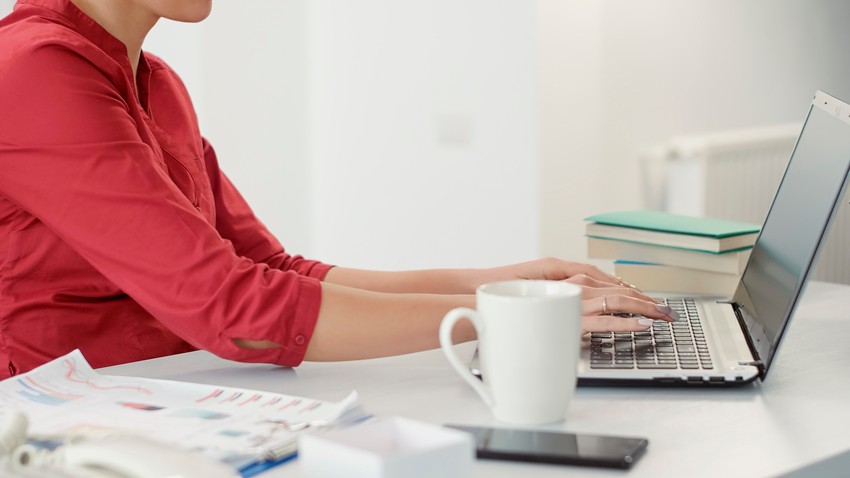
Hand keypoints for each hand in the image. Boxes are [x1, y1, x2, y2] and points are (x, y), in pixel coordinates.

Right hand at [484, 257, 679, 332]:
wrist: (478, 299)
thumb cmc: (503, 301)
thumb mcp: (535, 301)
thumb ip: (557, 304)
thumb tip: (575, 316)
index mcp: (566, 279)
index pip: (608, 283)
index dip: (632, 292)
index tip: (649, 302)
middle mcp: (571, 281)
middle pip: (619, 288)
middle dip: (646, 299)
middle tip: (668, 311)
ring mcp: (570, 294)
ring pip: (616, 297)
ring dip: (644, 305)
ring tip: (664, 315)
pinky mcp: (566, 311)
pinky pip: (602, 315)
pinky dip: (625, 319)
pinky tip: (641, 323)